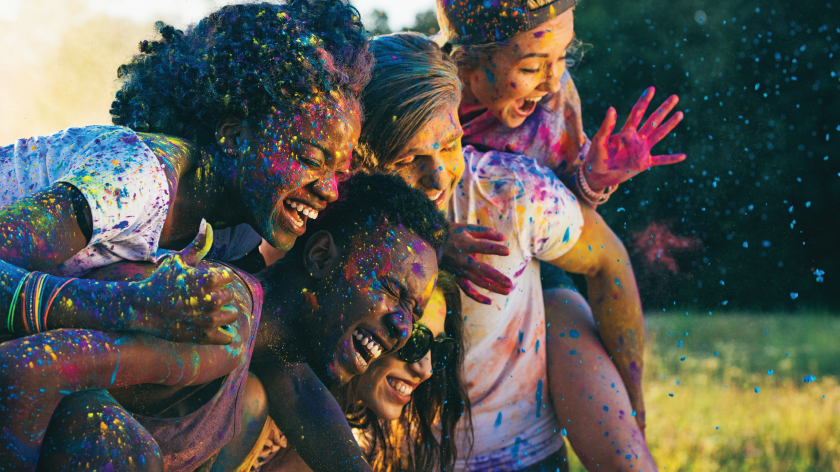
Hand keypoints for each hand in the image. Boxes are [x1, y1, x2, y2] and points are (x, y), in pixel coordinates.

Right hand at [129, 220, 236, 343]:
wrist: (142, 309)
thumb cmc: (162, 282)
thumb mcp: (179, 261)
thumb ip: (199, 244)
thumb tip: (208, 222)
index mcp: (207, 280)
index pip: (228, 277)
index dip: (215, 279)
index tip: (199, 282)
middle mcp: (210, 300)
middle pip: (230, 296)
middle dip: (217, 295)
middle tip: (196, 298)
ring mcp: (208, 320)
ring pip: (232, 315)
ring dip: (221, 314)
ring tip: (202, 311)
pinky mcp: (204, 337)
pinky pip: (228, 337)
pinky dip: (222, 333)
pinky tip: (207, 326)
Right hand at [442, 224, 511, 304]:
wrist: (431, 242)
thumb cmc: (453, 233)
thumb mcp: (467, 228)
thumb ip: (486, 232)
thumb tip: (504, 237)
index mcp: (465, 244)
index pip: (482, 247)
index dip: (495, 249)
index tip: (508, 251)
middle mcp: (462, 259)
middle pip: (481, 269)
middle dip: (496, 277)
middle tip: (510, 283)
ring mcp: (459, 269)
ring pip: (476, 281)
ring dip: (492, 287)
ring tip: (507, 291)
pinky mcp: (456, 277)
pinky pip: (466, 290)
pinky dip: (476, 297)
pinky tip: (489, 301)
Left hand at [584, 87, 685, 189]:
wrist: (597, 175)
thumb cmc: (595, 157)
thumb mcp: (599, 141)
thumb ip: (606, 126)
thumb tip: (612, 108)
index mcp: (625, 132)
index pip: (637, 113)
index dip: (643, 101)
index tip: (651, 89)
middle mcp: (636, 138)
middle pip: (652, 120)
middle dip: (663, 109)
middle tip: (674, 97)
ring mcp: (642, 150)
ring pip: (659, 135)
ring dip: (669, 125)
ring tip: (680, 114)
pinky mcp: (644, 163)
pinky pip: (660, 160)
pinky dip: (671, 159)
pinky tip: (683, 156)